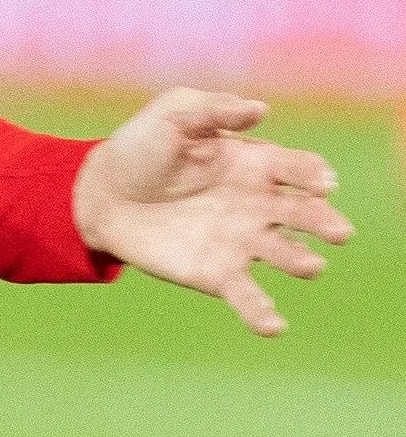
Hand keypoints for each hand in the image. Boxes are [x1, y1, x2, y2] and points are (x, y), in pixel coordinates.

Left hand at [73, 89, 351, 336]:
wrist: (99, 193)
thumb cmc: (141, 148)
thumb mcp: (171, 115)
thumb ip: (212, 110)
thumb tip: (260, 109)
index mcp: (255, 164)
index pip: (297, 169)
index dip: (314, 175)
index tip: (322, 182)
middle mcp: (259, 205)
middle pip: (304, 214)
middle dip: (324, 222)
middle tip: (338, 231)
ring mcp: (242, 242)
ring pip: (285, 255)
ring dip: (301, 262)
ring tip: (310, 266)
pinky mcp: (218, 274)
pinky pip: (247, 296)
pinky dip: (262, 314)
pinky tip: (274, 327)